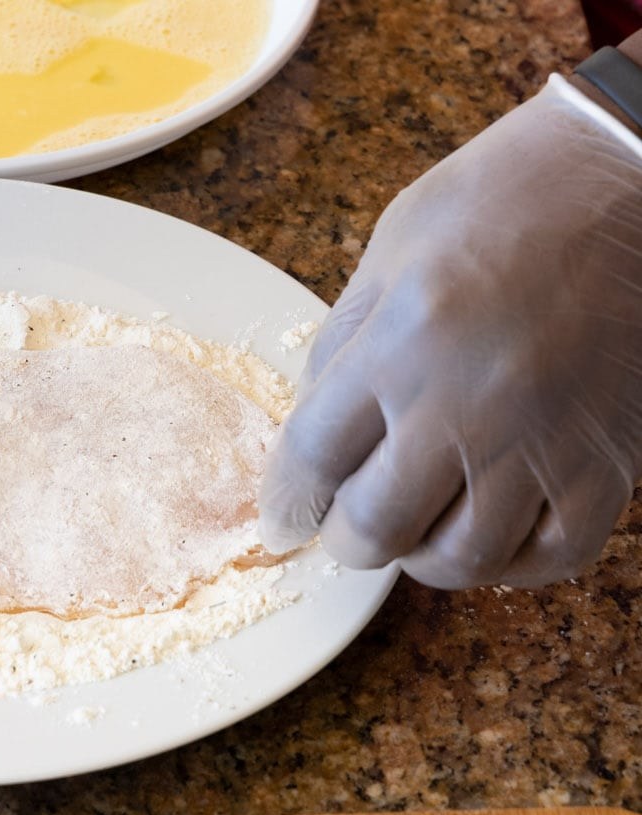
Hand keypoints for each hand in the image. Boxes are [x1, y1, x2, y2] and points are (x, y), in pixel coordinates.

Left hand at [259, 78, 641, 588]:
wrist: (630, 174)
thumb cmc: (503, 197)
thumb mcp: (388, 253)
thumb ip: (343, 345)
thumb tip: (311, 430)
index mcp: (398, 347)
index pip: (313, 460)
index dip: (289, 501)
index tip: (283, 518)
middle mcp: (466, 406)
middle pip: (376, 526)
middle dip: (346, 539)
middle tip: (347, 526)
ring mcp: (542, 440)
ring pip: (461, 559)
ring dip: (422, 557)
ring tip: (416, 529)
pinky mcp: (611, 460)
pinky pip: (553, 557)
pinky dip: (510, 565)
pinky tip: (489, 535)